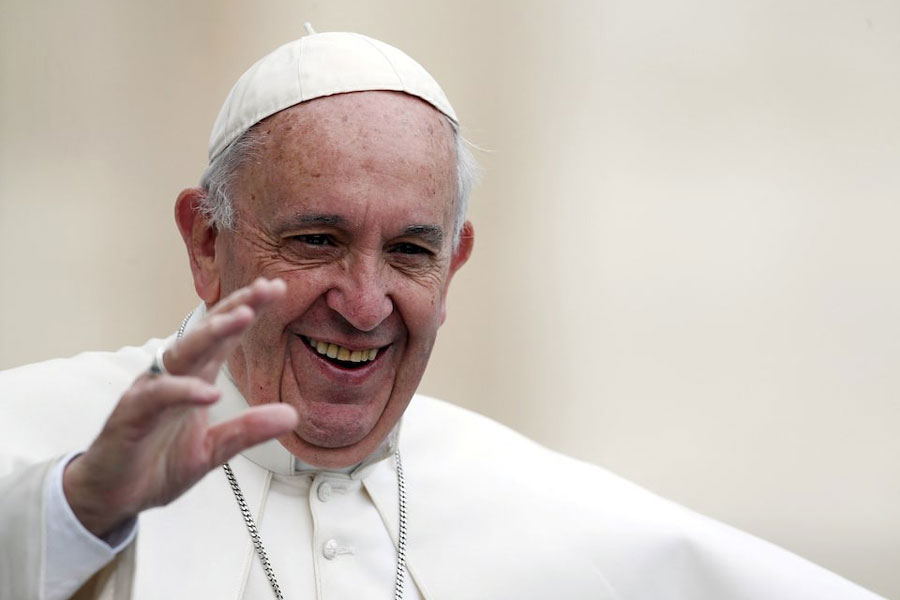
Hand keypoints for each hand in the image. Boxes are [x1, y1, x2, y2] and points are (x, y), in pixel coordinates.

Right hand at [63, 278, 298, 537]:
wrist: (113, 497)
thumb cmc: (157, 463)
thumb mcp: (213, 450)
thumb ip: (248, 430)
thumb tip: (292, 415)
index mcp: (195, 378)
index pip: (224, 338)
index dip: (248, 311)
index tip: (277, 288)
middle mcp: (173, 377)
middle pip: (206, 334)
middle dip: (235, 308)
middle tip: (266, 288)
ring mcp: (151, 393)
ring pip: (182, 354)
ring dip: (212, 333)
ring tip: (242, 317)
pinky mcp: (131, 417)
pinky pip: (158, 397)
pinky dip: (183, 392)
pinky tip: (209, 393)